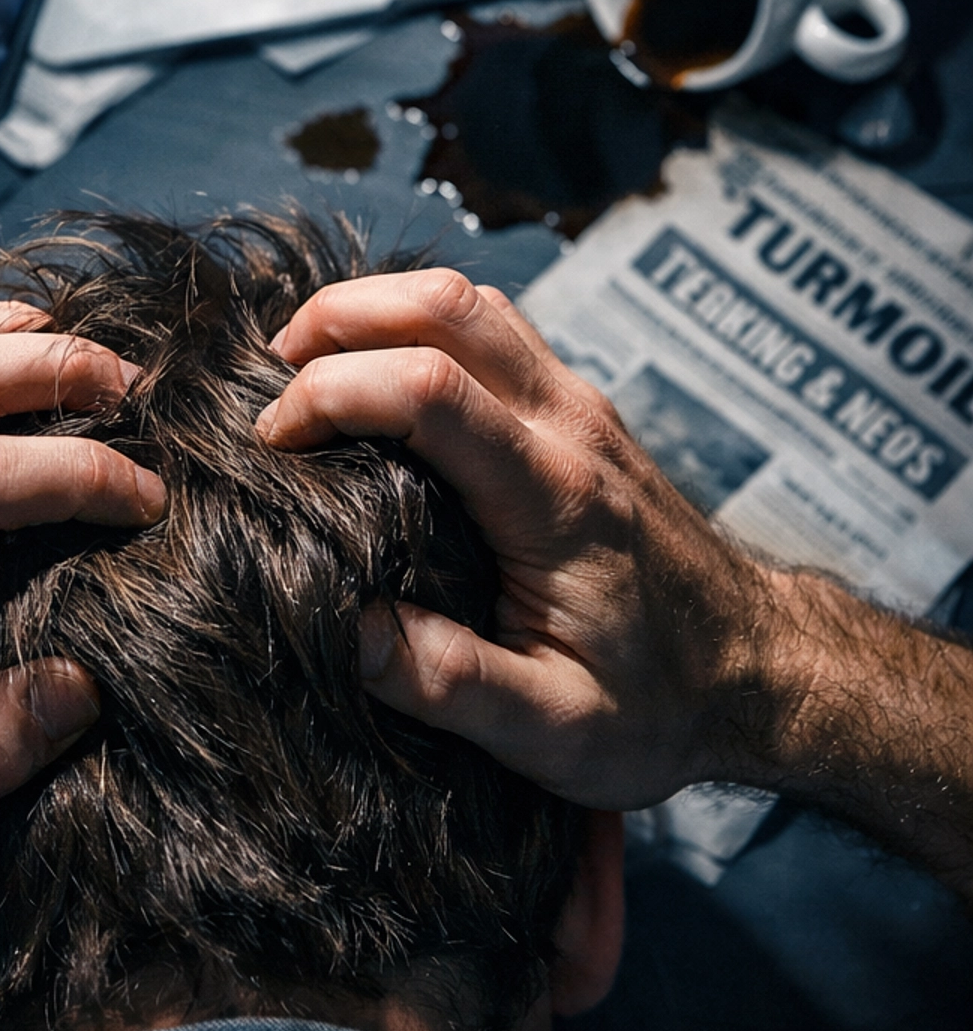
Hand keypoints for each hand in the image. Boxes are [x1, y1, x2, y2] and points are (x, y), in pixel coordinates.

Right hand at [255, 269, 781, 810]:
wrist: (764, 671)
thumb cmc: (661, 706)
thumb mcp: (554, 730)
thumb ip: (446, 683)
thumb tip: (344, 627)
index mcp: (556, 496)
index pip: (431, 390)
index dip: (332, 393)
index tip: (272, 442)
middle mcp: (570, 425)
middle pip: (446, 305)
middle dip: (337, 320)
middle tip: (267, 381)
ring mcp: (579, 405)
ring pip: (469, 300)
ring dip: (375, 310)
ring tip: (304, 368)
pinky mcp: (578, 409)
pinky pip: (490, 326)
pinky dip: (416, 323)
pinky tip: (374, 374)